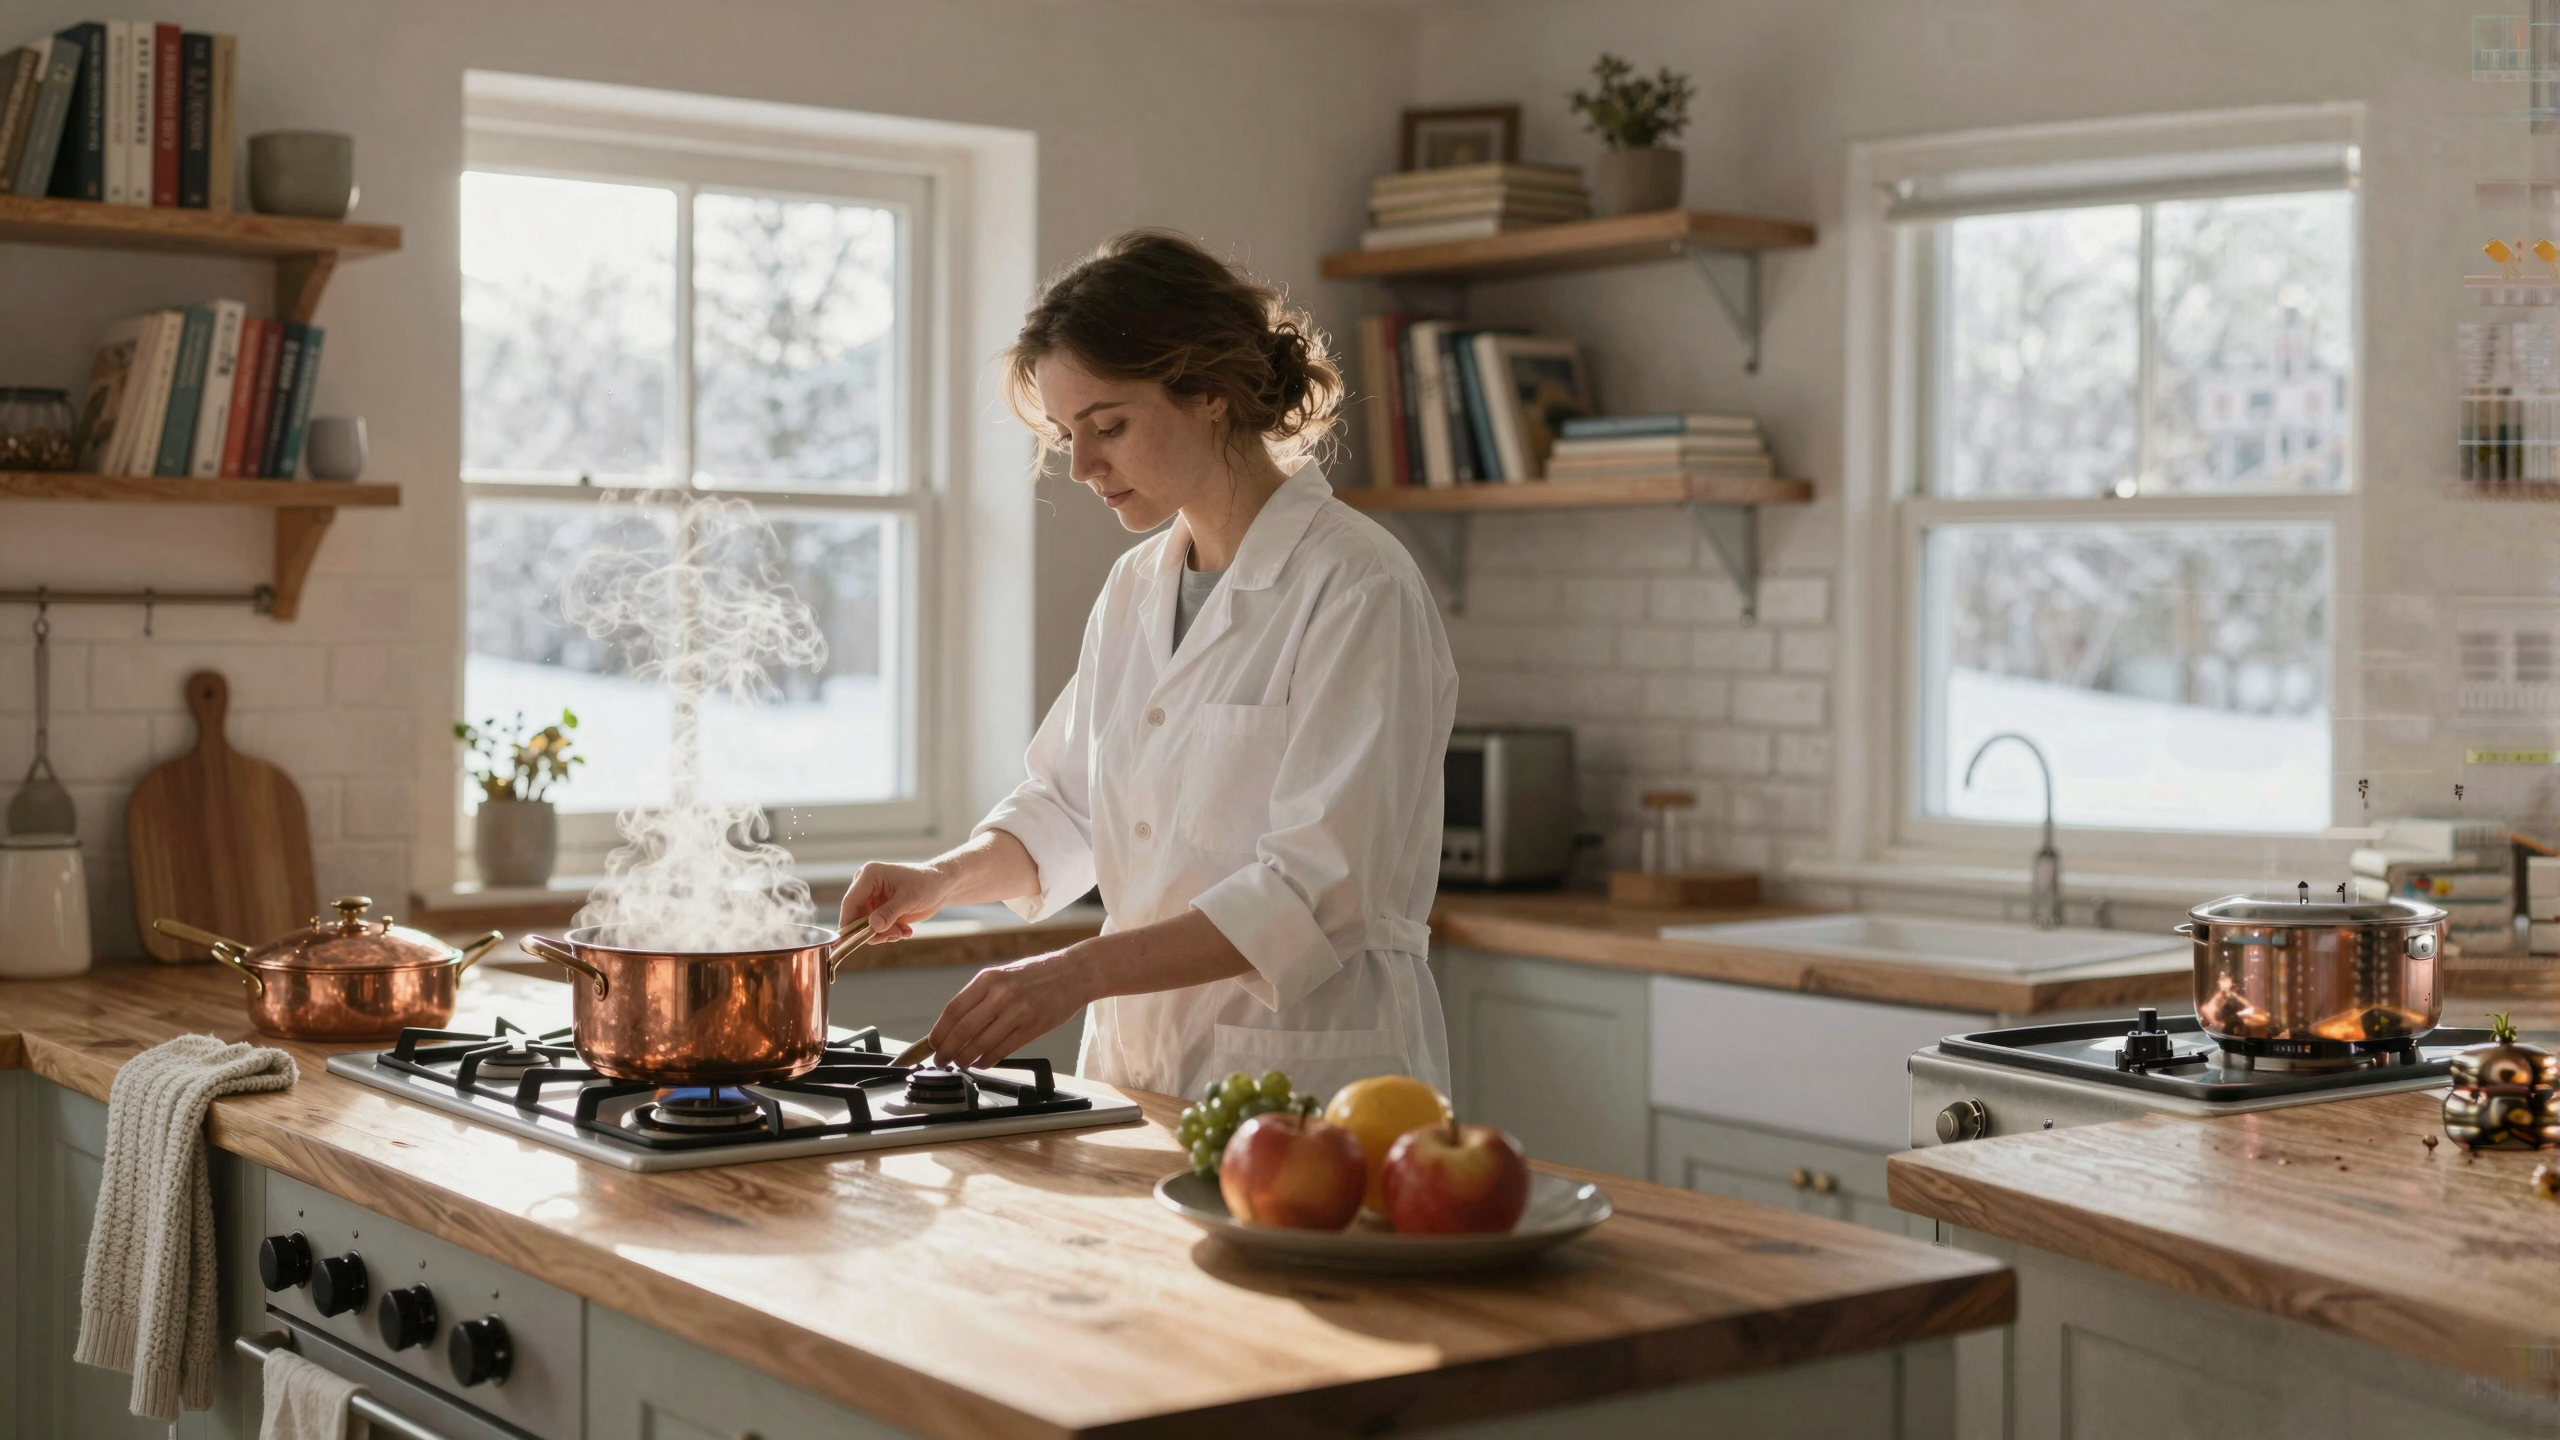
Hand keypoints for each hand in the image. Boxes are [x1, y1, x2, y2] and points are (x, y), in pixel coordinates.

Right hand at [840, 861, 954, 942]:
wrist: (940, 886)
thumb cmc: (926, 884)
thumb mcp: (908, 899)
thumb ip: (889, 913)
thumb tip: (872, 927)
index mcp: (869, 875)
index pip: (850, 902)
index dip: (848, 923)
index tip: (851, 941)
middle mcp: (866, 885)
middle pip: (856, 916)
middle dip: (873, 930)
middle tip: (893, 936)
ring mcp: (872, 898)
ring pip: (866, 925)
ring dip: (884, 933)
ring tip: (902, 932)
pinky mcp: (879, 908)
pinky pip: (876, 927)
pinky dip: (889, 932)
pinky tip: (905, 930)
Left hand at [923, 949, 1093, 1070]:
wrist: (1074, 972)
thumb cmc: (1037, 975)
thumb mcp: (1003, 976)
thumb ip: (980, 997)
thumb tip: (954, 1025)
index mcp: (988, 979)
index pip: (954, 1010)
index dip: (940, 1031)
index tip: (932, 1044)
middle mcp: (1001, 994)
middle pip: (964, 1029)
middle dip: (947, 1050)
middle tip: (940, 1060)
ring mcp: (1018, 1011)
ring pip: (982, 1043)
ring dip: (966, 1058)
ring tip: (959, 1063)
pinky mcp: (1033, 1027)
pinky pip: (1003, 1049)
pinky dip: (988, 1060)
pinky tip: (981, 1063)